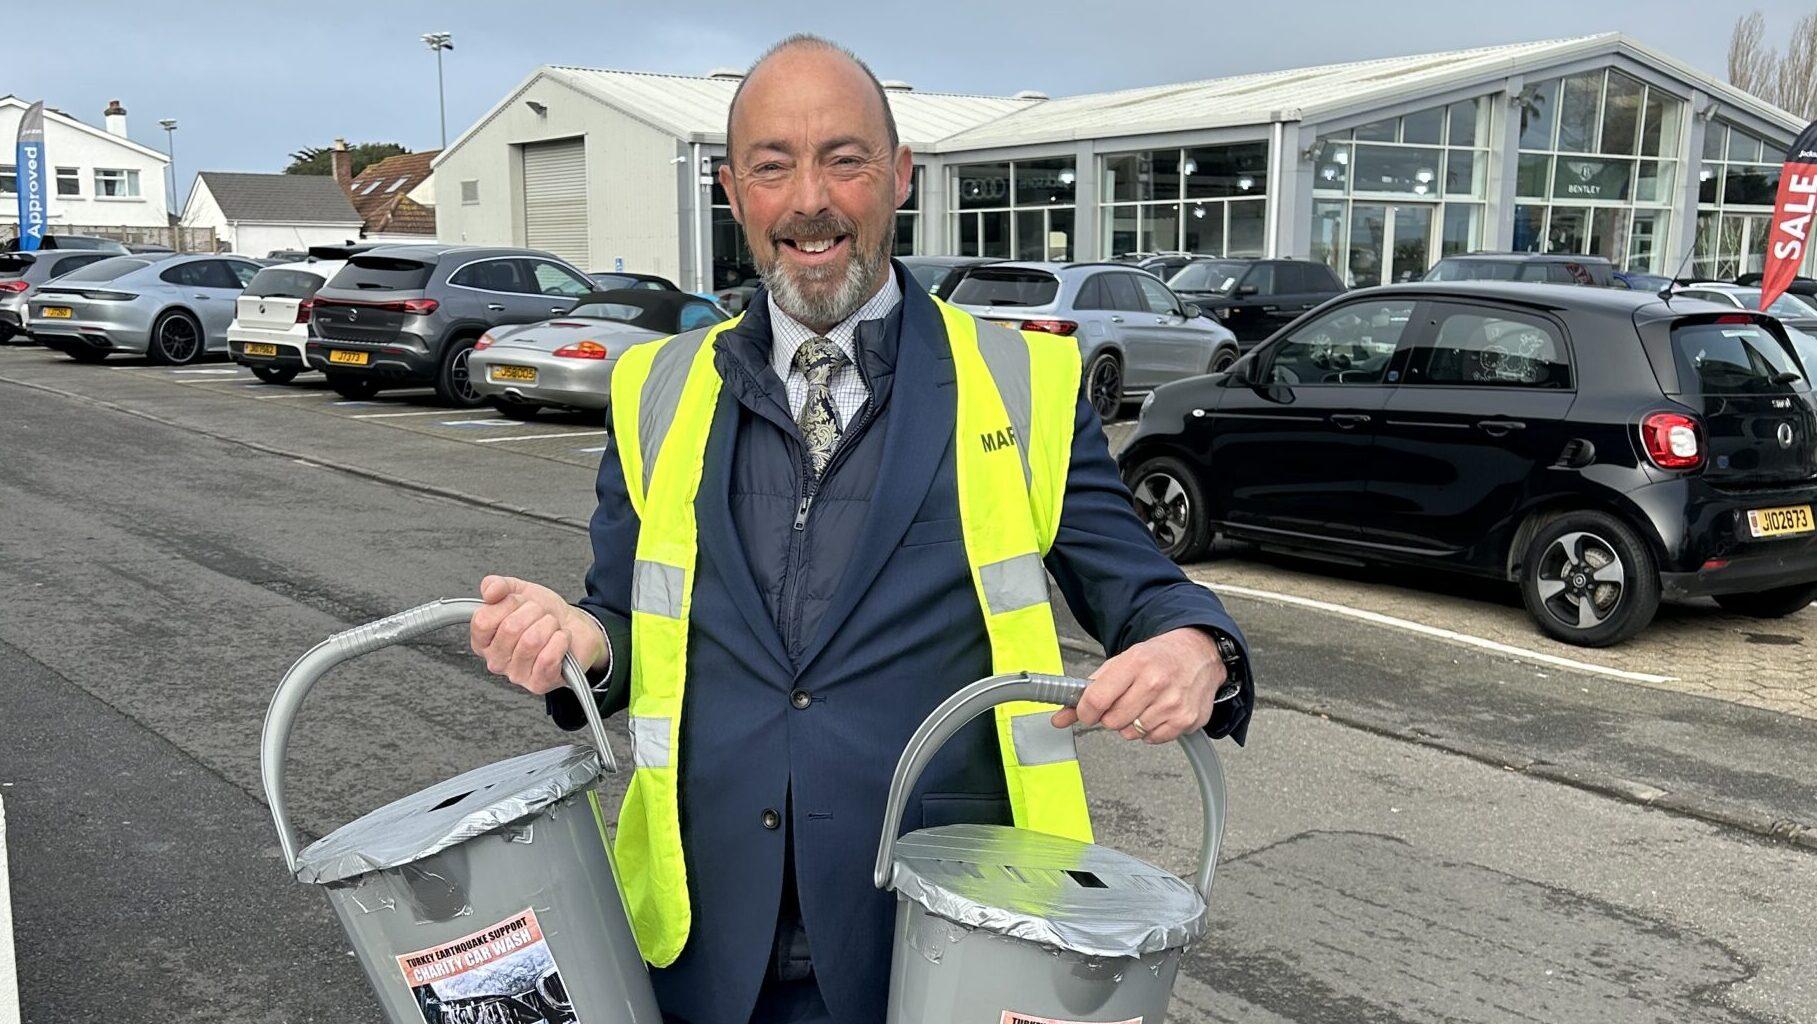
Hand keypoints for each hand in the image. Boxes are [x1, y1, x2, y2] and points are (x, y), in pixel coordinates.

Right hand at [469, 575, 608, 693]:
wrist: (575, 626)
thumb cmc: (544, 614)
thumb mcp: (518, 591)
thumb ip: (497, 586)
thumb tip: (489, 591)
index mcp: (483, 640)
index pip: (482, 621)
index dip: (506, 604)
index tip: (519, 602)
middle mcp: (495, 661)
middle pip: (510, 628)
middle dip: (534, 611)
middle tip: (541, 614)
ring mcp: (516, 675)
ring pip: (531, 641)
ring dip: (549, 625)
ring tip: (552, 626)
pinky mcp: (538, 684)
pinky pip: (547, 658)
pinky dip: (561, 640)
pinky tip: (561, 638)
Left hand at [1051, 627, 1225, 743]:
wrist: (1199, 654)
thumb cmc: (1158, 658)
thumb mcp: (1121, 662)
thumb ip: (1089, 690)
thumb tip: (1060, 718)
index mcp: (1135, 663)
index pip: (1097, 700)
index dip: (1086, 711)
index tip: (1087, 712)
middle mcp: (1156, 683)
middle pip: (1112, 721)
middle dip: (1111, 715)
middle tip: (1122, 701)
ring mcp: (1173, 703)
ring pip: (1131, 733)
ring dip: (1131, 723)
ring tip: (1144, 703)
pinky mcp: (1187, 720)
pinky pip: (1152, 739)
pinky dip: (1150, 730)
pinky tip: (1158, 711)